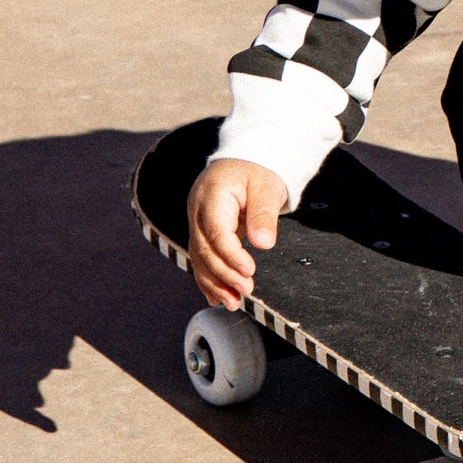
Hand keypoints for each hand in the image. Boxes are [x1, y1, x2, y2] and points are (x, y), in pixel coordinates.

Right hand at [187, 159, 287, 309]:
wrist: (244, 160)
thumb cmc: (258, 171)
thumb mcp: (267, 187)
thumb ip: (264, 215)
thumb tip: (264, 244)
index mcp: (211, 194)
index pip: (216, 231)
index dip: (230, 255)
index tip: (249, 271)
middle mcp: (196, 209)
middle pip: (203, 248)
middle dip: (223, 274)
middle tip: (246, 291)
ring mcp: (195, 221)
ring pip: (198, 258)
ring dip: (214, 283)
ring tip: (233, 303)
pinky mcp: (200, 231)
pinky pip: (200, 258)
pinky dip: (209, 279)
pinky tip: (217, 298)